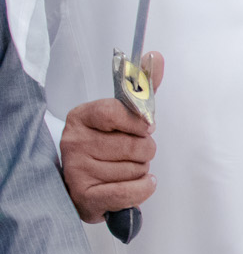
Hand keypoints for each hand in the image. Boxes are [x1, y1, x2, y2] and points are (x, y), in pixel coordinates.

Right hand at [60, 51, 162, 222]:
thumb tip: (157, 56)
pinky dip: (142, 189)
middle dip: (143, 151)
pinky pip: (132, 191)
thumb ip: (141, 88)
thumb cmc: (106, 148)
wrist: (83, 187)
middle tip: (129, 154)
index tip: (144, 127)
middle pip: (137, 144)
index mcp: (81, 117)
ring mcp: (77, 170)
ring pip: (138, 168)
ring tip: (122, 171)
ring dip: (140, 171)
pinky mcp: (85, 197)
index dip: (139, 121)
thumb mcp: (122, 115)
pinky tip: (133, 185)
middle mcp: (74, 142)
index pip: (117, 110)